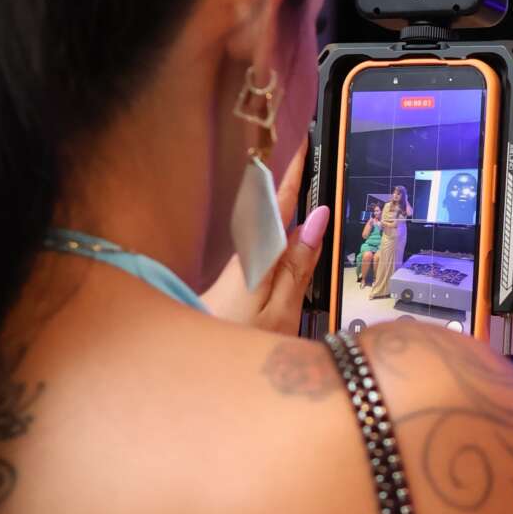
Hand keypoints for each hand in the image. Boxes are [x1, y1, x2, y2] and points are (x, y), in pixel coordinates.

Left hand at [200, 142, 328, 334]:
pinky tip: (292, 238)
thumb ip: (299, 265)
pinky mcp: (239, 284)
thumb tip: (316, 220)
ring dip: (288, 207)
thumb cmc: (238, 345)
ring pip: (270, 230)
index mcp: (259, 257)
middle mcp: (247, 257)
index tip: (307, 144)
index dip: (296, 174)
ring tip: (309, 186)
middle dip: (293, 183)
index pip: (281, 204)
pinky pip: (266, 249)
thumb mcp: (281, 310)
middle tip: (313, 156)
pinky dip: (282, 234)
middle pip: (274, 212)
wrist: (196, 369)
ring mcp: (242, 270)